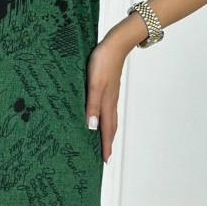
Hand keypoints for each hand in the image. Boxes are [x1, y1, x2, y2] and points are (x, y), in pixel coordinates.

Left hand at [85, 31, 131, 163]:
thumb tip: (91, 127)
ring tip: (104, 141)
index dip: (105, 146)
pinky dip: (106, 118)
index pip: (106, 130)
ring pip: (110, 118)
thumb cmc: (103, 61)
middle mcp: (110, 101)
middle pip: (111, 127)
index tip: (105, 161)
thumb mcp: (93, 83)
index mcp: (106, 103)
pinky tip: (101, 115)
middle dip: (108, 142)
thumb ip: (92, 105)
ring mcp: (111, 94)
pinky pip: (108, 108)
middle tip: (106, 157)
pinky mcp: (109, 87)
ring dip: (108, 131)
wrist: (115, 44)